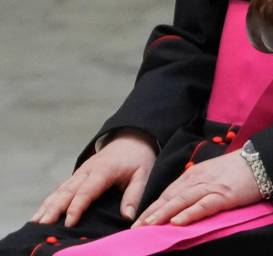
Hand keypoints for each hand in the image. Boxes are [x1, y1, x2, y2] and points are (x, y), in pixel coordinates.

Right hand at [33, 130, 155, 226]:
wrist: (131, 140)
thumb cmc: (138, 159)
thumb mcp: (143, 174)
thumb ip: (135, 194)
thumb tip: (128, 216)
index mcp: (104, 170)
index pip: (87, 190)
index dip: (77, 207)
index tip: (70, 222)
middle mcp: (87, 171)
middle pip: (67, 191)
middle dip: (54, 208)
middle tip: (44, 224)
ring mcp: (79, 173)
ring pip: (60, 190)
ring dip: (47, 206)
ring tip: (36, 221)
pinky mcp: (76, 177)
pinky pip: (60, 190)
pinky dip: (49, 202)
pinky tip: (40, 214)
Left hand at [132, 151, 259, 227]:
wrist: (264, 160)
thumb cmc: (240, 169)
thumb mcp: (214, 173)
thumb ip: (198, 184)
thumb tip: (182, 201)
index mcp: (195, 173)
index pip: (169, 192)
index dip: (153, 207)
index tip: (139, 220)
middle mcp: (199, 178)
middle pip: (170, 197)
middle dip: (152, 213)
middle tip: (136, 228)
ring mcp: (211, 186)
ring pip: (182, 201)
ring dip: (164, 214)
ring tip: (149, 226)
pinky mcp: (225, 194)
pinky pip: (203, 205)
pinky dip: (189, 213)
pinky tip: (177, 222)